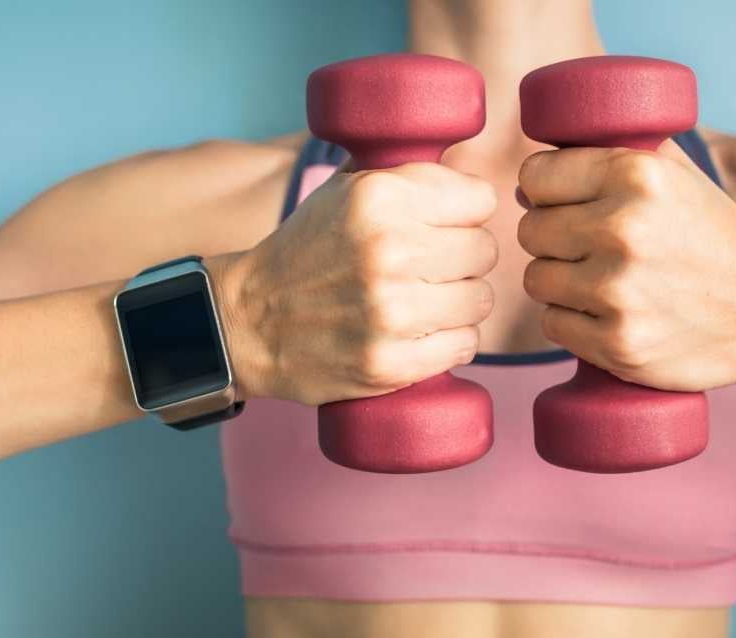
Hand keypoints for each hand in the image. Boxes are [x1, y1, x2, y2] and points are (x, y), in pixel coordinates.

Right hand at [211, 162, 497, 403]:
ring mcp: (390, 312)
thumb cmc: (309, 251)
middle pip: (485, 251)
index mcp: (378, 198)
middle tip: (431, 268)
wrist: (249, 321)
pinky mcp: (391, 363)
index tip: (444, 226)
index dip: (465, 213)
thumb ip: (409, 177)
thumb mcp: (346, 191)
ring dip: (459, 303)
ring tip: (425, 301)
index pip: (481, 200)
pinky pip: (466, 345)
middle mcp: (387, 250)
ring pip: (481, 300)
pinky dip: (450, 341)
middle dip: (463, 259)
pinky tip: (421, 334)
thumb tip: (473, 175)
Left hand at [517, 147, 735, 390]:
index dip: (545, 190)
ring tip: (601, 281)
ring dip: (560, 282)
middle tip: (589, 247)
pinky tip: (606, 314)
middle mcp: (623, 228)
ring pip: (536, 278)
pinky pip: (552, 324)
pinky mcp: (617, 342)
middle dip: (553, 238)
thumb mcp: (679, 175)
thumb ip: (615, 153)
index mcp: (636, 174)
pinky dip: (572, 321)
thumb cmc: (714, 238)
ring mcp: (618, 290)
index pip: (535, 175)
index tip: (563, 202)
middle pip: (531, 230)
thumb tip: (534, 168)